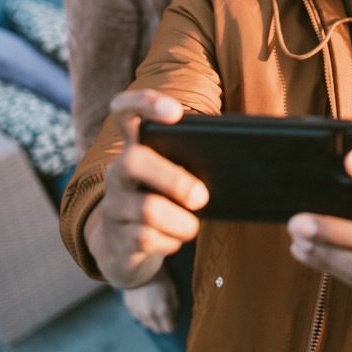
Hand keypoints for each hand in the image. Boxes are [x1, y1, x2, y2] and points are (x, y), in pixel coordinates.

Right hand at [84, 90, 206, 287]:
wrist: (126, 247)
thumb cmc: (165, 199)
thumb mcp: (176, 176)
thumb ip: (194, 160)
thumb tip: (238, 160)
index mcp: (135, 148)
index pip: (125, 111)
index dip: (146, 103)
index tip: (176, 113)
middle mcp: (117, 171)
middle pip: (134, 161)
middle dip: (174, 179)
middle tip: (201, 196)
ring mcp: (112, 205)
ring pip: (147, 209)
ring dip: (181, 221)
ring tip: (193, 226)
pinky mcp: (115, 237)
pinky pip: (146, 239)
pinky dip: (170, 241)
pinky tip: (174, 239)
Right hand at [122, 269, 177, 333]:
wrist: (140, 269)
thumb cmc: (161, 278)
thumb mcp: (173, 291)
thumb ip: (174, 306)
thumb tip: (174, 316)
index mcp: (163, 311)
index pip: (169, 329)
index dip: (172, 325)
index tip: (173, 320)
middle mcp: (150, 316)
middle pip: (157, 330)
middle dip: (162, 325)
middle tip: (164, 316)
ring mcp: (138, 314)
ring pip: (147, 325)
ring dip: (152, 321)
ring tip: (153, 308)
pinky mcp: (130, 309)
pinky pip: (138, 318)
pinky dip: (142, 315)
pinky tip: (144, 304)